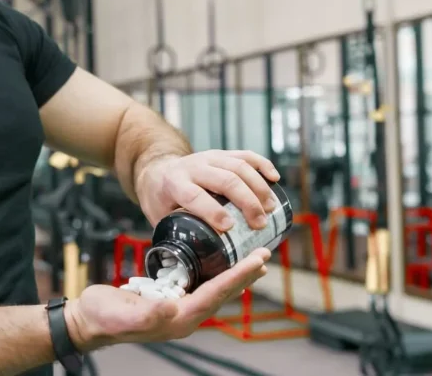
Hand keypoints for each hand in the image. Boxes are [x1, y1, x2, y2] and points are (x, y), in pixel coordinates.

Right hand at [64, 248, 270, 350]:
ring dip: (234, 274)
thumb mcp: (121, 313)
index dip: (238, 276)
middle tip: (265, 255)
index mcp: (177, 319)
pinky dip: (215, 272)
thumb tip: (170, 307)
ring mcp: (177, 309)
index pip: (216, 293)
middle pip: (222, 292)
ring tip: (252, 260)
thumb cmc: (102, 317)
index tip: (258, 260)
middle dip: (244, 274)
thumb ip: (146, 313)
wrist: (87, 321)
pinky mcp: (169, 300)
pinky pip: (200, 284)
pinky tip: (219, 263)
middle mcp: (183, 316)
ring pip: (214, 288)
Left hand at [135, 150, 280, 231]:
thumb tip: (196, 276)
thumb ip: (177, 242)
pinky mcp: (222, 154)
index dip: (213, 211)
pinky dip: (262, 165)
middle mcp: (193, 166)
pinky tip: (274, 179)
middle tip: (260, 223)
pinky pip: (245, 155)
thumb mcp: (160, 220)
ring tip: (270, 208)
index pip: (195, 195)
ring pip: (238, 166)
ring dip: (258, 187)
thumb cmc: (161, 202)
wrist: (157, 171)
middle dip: (246, 201)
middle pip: (225, 179)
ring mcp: (209, 157)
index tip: (230, 227)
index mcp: (174, 184)